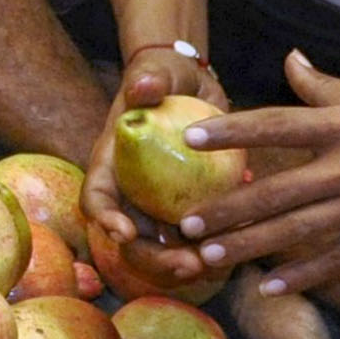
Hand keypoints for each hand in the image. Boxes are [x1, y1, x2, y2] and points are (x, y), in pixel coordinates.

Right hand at [76, 39, 230, 298]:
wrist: (189, 86)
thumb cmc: (164, 76)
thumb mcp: (155, 73)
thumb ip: (148, 79)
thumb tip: (145, 87)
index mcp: (112, 165)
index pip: (97, 198)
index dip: (105, 219)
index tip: (124, 233)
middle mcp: (132, 192)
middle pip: (132, 238)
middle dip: (155, 258)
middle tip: (187, 265)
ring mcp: (159, 203)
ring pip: (166, 246)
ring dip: (186, 261)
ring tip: (214, 265)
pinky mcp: (189, 205)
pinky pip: (200, 234)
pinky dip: (217, 241)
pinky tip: (242, 239)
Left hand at [125, 53, 339, 294]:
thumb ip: (325, 84)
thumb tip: (289, 59)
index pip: (277, 125)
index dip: (232, 131)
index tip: (190, 137)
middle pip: (276, 191)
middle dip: (227, 210)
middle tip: (184, 223)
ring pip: (296, 231)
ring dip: (250, 246)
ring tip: (209, 256)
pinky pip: (336, 261)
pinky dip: (303, 276)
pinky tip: (270, 287)